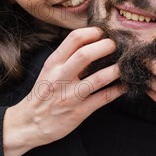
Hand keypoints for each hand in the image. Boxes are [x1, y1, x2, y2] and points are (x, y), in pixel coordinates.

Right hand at [3, 27, 123, 155]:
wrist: (29, 123)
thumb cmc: (43, 94)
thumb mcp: (49, 71)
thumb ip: (67, 57)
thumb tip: (91, 41)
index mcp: (53, 64)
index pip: (74, 39)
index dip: (93, 32)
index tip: (104, 32)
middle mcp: (60, 77)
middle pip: (86, 55)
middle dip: (106, 46)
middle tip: (117, 45)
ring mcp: (70, 96)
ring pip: (99, 78)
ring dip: (116, 70)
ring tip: (126, 64)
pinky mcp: (79, 112)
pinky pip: (103, 98)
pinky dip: (118, 90)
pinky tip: (125, 85)